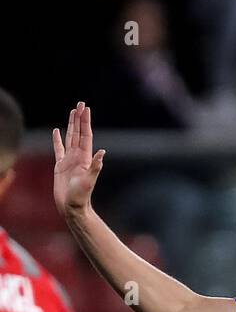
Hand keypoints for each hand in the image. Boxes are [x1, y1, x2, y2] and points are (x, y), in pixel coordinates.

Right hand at [52, 102, 104, 218]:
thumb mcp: (89, 181)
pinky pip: (58, 149)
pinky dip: (57, 139)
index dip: (85, 122)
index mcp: (84, 158)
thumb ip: (95, 167)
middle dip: (79, 118)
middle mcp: (77, 157)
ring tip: (72, 112)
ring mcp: (69, 160)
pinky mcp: (60, 166)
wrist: (72, 208)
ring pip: (69, 137)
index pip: (85, 135)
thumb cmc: (80, 197)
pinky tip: (56, 131)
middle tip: (81, 104)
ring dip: (71, 125)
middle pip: (78, 133)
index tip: (86, 108)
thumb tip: (102, 153)